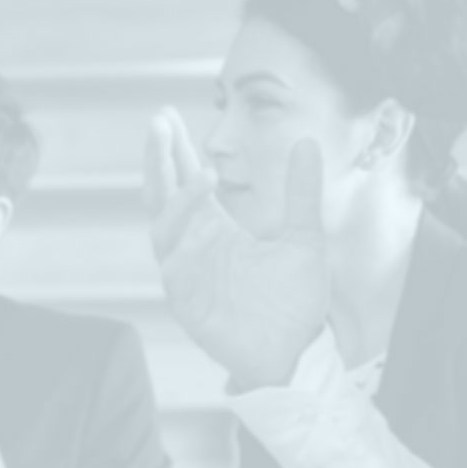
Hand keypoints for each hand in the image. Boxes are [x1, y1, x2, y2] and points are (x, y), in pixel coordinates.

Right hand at [144, 109, 331, 390]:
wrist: (294, 352)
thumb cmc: (295, 303)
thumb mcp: (305, 237)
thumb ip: (301, 193)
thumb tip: (307, 143)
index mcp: (216, 229)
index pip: (187, 181)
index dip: (175, 150)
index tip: (167, 116)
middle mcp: (194, 245)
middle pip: (162, 194)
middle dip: (159, 160)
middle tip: (159, 123)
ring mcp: (186, 272)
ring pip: (164, 226)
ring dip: (179, 199)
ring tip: (205, 174)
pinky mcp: (186, 299)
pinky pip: (174, 267)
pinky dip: (182, 246)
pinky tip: (199, 229)